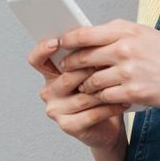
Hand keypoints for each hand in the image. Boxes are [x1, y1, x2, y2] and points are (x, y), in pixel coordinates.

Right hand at [26, 37, 127, 152]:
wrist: (108, 126)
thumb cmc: (100, 94)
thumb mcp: (92, 71)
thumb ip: (87, 55)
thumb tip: (92, 34)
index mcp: (50, 75)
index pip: (37, 59)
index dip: (43, 49)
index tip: (57, 42)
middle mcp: (49, 92)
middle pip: (67, 76)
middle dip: (90, 69)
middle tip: (110, 63)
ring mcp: (56, 110)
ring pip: (83, 96)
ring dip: (105, 90)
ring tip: (122, 83)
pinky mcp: (68, 126)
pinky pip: (91, 114)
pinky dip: (109, 107)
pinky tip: (122, 101)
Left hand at [57, 19, 159, 112]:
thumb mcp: (146, 35)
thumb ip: (120, 35)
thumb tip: (90, 37)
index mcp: (127, 30)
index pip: (85, 34)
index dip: (67, 40)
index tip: (59, 44)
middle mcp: (125, 49)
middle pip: (83, 58)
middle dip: (71, 66)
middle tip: (66, 69)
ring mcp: (129, 71)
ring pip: (91, 81)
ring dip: (85, 86)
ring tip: (85, 87)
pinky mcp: (133, 92)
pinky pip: (105, 97)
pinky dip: (101, 99)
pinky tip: (103, 98)